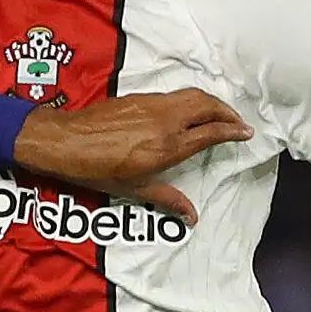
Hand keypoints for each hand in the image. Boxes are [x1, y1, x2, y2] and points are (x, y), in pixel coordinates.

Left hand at [11, 89, 252, 219]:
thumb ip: (167, 199)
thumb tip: (192, 217)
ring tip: (219, 113)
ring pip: (192, 95)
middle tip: (237, 122)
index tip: (246, 133)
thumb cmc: (96, 170)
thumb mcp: (134, 189)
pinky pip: (175, 94)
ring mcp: (152, 105)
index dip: (232, 131)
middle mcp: (165, 120)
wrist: (65, 142)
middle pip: (207, 106)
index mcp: (168, 145)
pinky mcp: (139, 97)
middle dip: (227, 112)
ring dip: (211, 102)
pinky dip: (191, 99)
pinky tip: (189, 109)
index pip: (210, 133)